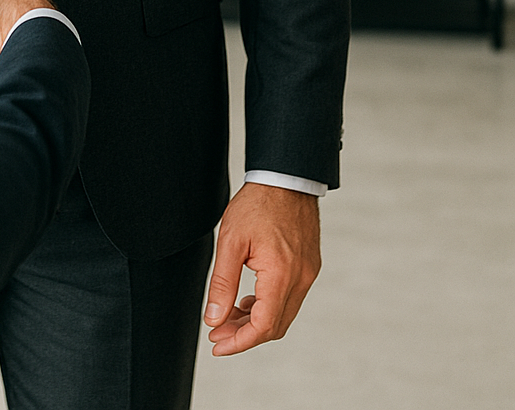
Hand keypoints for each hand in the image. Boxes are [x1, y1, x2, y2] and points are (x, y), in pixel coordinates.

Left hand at [204, 184, 320, 355]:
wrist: (286, 177)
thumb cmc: (257, 204)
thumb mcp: (230, 240)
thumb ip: (222, 283)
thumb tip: (214, 318)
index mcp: (281, 274)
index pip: (263, 326)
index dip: (239, 341)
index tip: (217, 345)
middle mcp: (301, 278)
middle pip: (274, 326)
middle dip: (244, 334)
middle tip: (217, 332)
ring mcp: (308, 273)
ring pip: (283, 314)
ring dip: (256, 321)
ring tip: (228, 315)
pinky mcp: (309, 266)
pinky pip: (290, 299)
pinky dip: (268, 306)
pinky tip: (248, 299)